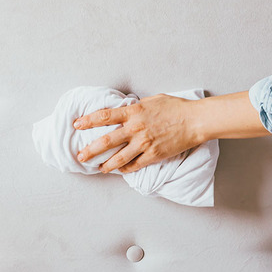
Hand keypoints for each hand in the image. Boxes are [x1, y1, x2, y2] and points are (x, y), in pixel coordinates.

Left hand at [74, 94, 204, 173]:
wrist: (194, 121)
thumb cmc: (175, 107)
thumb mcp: (152, 101)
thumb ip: (136, 107)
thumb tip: (125, 110)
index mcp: (133, 112)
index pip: (104, 116)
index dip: (88, 121)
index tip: (77, 125)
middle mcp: (135, 128)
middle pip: (107, 141)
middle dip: (91, 150)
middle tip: (80, 156)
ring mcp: (144, 143)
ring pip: (119, 158)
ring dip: (106, 165)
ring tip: (98, 168)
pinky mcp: (153, 155)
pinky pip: (135, 165)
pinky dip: (125, 169)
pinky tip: (120, 171)